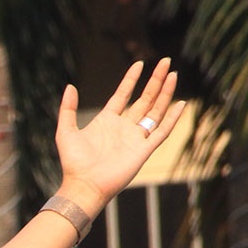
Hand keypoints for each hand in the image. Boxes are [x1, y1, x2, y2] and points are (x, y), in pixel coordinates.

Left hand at [53, 59, 180, 207]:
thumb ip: (68, 108)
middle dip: (155, 80)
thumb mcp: (66, 131)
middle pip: (144, 99)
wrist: (84, 185)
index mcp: (107, 121)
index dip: (131, 79)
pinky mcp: (144, 150)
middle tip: (166, 62)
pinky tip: (181, 104)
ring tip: (173, 74)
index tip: (140, 63)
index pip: (123, 95)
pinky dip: (172, 119)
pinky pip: (162, 131)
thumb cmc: (73, 163)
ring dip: (165, 93)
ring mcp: (136, 138)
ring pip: (155, 111)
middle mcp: (124, 128)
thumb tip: (70, 86)